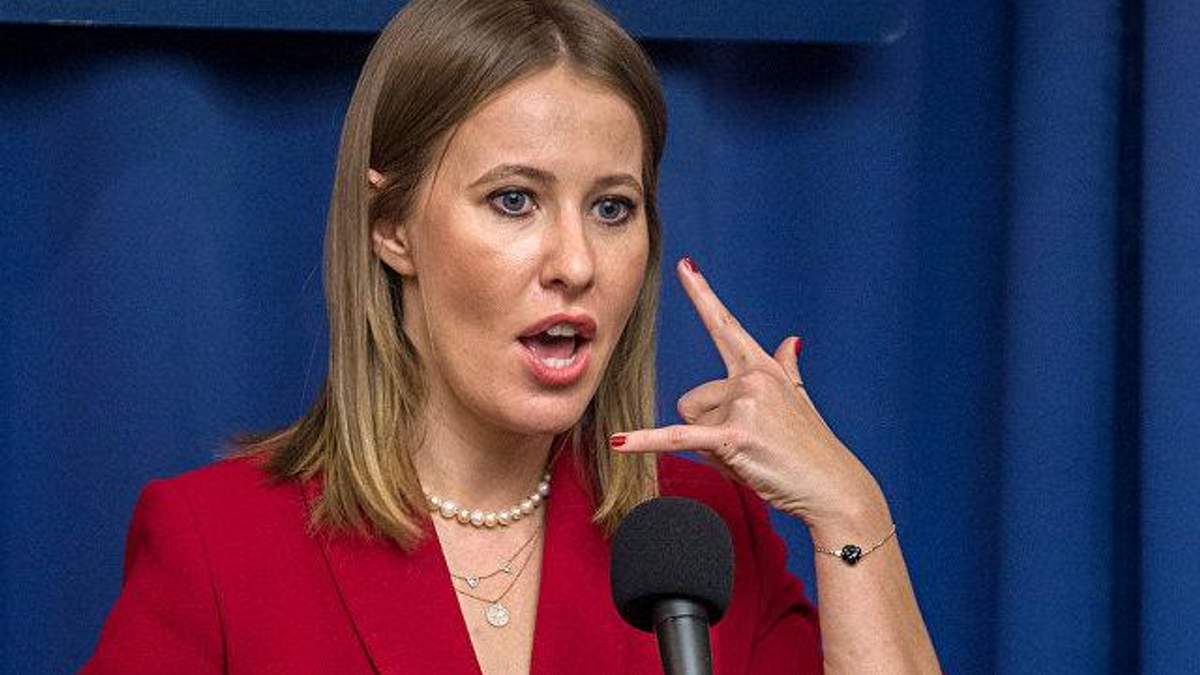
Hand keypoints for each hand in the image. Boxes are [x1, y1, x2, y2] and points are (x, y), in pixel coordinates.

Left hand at [609, 257, 887, 533]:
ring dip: (709, 447)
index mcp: (762, 367)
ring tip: (748, 456)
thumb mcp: (798, 399)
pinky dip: (647, 442)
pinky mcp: (733, 436)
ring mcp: (743, 405)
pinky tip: (618, 443)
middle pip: (691, 399)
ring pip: (689, 423)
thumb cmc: (811, 447)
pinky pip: (679, 437)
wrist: (833, 486)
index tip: (684, 265)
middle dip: (708, 428)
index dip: (702, 294)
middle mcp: (751, 378)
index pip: (725, 325)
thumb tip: (791, 339)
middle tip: (749, 446)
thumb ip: (786, 366)